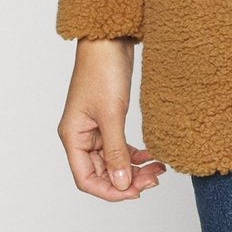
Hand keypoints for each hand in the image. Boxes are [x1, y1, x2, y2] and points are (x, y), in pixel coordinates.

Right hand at [57, 36, 166, 199]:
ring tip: (158, 170)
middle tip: (154, 179)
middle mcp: (81, 136)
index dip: (110, 191)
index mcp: (73, 137)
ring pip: (113, 160)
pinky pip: (119, 146)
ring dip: (134, 168)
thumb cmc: (103, 70)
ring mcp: (95, 128)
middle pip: (102, 172)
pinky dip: (135, 153)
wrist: (110, 39)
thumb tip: (121, 183)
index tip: (135, 192)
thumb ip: (116, 150)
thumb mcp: (112, 114)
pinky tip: (151, 156)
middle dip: (128, 179)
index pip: (87, 179)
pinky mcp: (109, 118)